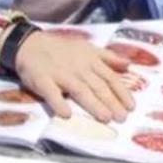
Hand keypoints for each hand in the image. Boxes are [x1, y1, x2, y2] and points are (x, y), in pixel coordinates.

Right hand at [14, 31, 135, 123]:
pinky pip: (51, 93)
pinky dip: (58, 103)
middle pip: (98, 86)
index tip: (131, 106)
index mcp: (90, 60)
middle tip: (122, 117)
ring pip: (80, 90)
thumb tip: (128, 64)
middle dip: (111, 102)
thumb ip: (108, 57)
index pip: (110, 77)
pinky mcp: (42, 80)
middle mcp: (78, 68)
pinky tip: (66, 114)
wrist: (31, 44)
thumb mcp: (88, 48)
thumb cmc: (62, 49)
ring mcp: (61, 74)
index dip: (121, 92)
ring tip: (105, 118)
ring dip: (93, 104)